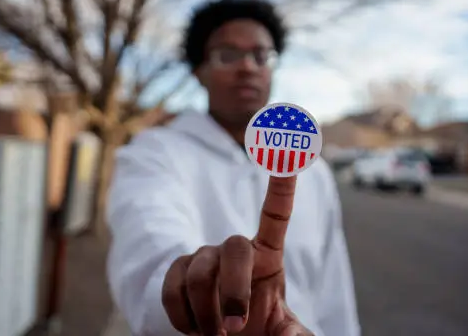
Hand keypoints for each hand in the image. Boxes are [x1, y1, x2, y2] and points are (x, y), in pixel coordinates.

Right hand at [161, 176, 312, 334]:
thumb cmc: (260, 332)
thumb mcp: (284, 332)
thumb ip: (295, 335)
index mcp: (267, 256)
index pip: (276, 213)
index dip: (282, 183)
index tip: (289, 150)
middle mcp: (234, 251)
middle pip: (233, 248)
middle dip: (233, 290)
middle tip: (235, 327)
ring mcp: (203, 259)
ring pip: (198, 273)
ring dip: (206, 313)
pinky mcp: (177, 273)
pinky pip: (172, 287)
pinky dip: (182, 316)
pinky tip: (194, 329)